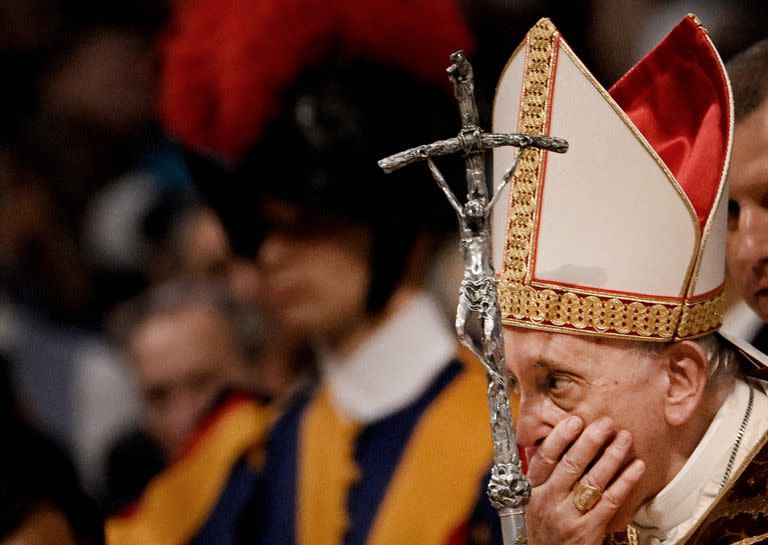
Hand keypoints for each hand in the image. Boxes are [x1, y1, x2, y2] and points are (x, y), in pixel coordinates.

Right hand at [524, 416, 645, 544]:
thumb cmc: (544, 528)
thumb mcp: (533, 501)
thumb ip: (543, 475)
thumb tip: (554, 439)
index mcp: (533, 490)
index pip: (545, 457)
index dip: (560, 437)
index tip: (576, 420)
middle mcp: (548, 501)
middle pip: (571, 465)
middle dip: (590, 441)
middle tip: (606, 422)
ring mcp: (568, 517)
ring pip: (592, 480)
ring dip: (611, 456)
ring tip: (624, 437)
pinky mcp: (588, 530)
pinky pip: (610, 501)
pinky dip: (625, 482)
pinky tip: (637, 467)